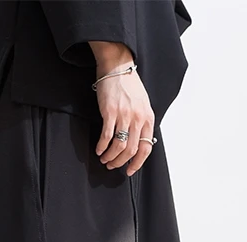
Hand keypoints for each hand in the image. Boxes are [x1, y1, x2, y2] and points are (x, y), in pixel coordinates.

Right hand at [90, 42, 155, 176]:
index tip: (129, 170)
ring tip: (104, 159)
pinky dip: (102, 147)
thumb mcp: (142, 104)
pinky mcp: (110, 112)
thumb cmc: (128, 85)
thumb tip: (136, 143)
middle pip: (130, 150)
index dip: (137, 163)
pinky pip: (107, 136)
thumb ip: (141, 122)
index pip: (146, 148)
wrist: (117, 66)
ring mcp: (124, 115)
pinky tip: (98, 150)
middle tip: (112, 166)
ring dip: (110, 157)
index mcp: (148, 117)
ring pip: (119, 146)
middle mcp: (138, 118)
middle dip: (120, 162)